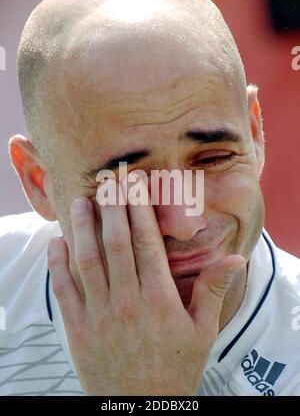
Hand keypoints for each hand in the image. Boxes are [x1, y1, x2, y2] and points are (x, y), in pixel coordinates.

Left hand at [48, 176, 245, 395]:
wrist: (143, 407)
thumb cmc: (176, 366)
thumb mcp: (203, 331)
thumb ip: (214, 291)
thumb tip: (236, 258)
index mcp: (159, 299)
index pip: (146, 243)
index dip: (140, 210)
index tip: (135, 186)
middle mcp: (127, 301)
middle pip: (116, 243)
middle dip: (111, 207)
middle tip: (106, 181)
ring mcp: (99, 314)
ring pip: (87, 260)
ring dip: (82, 227)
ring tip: (79, 201)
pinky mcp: (78, 328)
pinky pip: (64, 289)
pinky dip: (58, 263)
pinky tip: (57, 242)